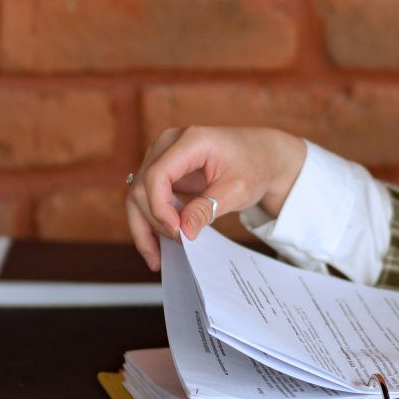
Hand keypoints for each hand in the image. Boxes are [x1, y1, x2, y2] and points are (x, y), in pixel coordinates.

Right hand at [124, 126, 306, 271]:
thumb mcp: (238, 189)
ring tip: (157, 258)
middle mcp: (169, 143)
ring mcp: (162, 155)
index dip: (160, 207)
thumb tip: (184, 232)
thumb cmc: (253, 165)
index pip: (158, 174)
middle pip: (142, 187)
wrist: (261, 155)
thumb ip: (208, 208)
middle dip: (154, 222)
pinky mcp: (163, 170)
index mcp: (191, 140)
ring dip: (144, 227)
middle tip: (178, 247)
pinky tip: (157, 248)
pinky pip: (146, 198)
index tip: (176, 232)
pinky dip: (150, 223)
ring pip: (138, 195)